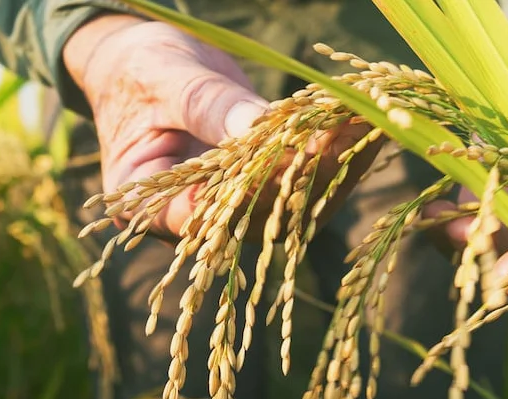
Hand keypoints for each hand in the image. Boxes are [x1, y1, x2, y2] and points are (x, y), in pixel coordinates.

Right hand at [62, 14, 378, 241]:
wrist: (143, 68)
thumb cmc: (138, 72)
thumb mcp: (165, 79)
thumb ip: (207, 106)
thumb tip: (257, 127)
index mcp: (147, 206)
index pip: (201, 214)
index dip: (250, 191)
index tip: (294, 157)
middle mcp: (193, 222)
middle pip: (256, 215)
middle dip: (307, 173)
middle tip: (350, 132)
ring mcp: (231, 211)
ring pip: (290, 206)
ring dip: (334, 165)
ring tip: (369, 122)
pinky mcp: (262, 190)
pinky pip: (302, 182)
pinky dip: (335, 153)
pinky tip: (364, 123)